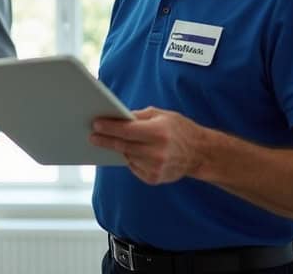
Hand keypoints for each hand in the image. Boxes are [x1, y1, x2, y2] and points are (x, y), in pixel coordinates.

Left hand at [90, 107, 204, 184]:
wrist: (200, 153)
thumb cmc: (179, 129)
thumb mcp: (162, 115)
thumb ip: (139, 116)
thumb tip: (117, 117)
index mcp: (159, 132)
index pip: (127, 131)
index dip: (110, 127)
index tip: (95, 124)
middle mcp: (157, 151)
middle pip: (123, 146)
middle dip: (106, 140)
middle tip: (91, 136)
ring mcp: (156, 167)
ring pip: (127, 157)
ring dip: (119, 149)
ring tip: (108, 141)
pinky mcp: (154, 178)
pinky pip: (134, 167)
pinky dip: (131, 159)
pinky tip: (134, 152)